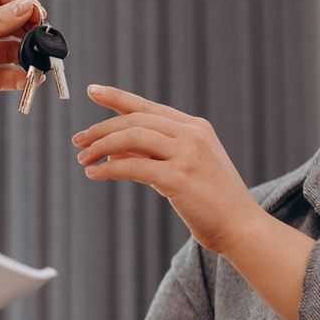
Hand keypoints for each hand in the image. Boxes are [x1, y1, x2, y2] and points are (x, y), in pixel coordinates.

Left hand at [0, 0, 42, 134]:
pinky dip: (15, 77)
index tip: (38, 13)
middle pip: (6, 22)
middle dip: (26, 30)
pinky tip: (26, 80)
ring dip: (24, 56)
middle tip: (43, 39)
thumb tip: (26, 5)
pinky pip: (0, 75)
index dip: (20, 1)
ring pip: (6, 50)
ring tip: (38, 63)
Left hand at [73, 85, 263, 252]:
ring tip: (83, 159)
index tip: (93, 91)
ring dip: (101, 147)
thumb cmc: (212, 202)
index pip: (148, 107)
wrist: (241, 227)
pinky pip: (133, 166)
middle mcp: (192, 135)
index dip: (118, 98)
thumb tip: (114, 149)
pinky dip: (109, 169)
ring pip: (131, 138)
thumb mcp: (183, 169)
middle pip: (135, 120)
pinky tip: (95, 174)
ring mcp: (187, 154)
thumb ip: (153, 155)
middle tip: (78, 140)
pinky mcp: (179, 178)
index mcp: (196, 128)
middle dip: (101, 129)